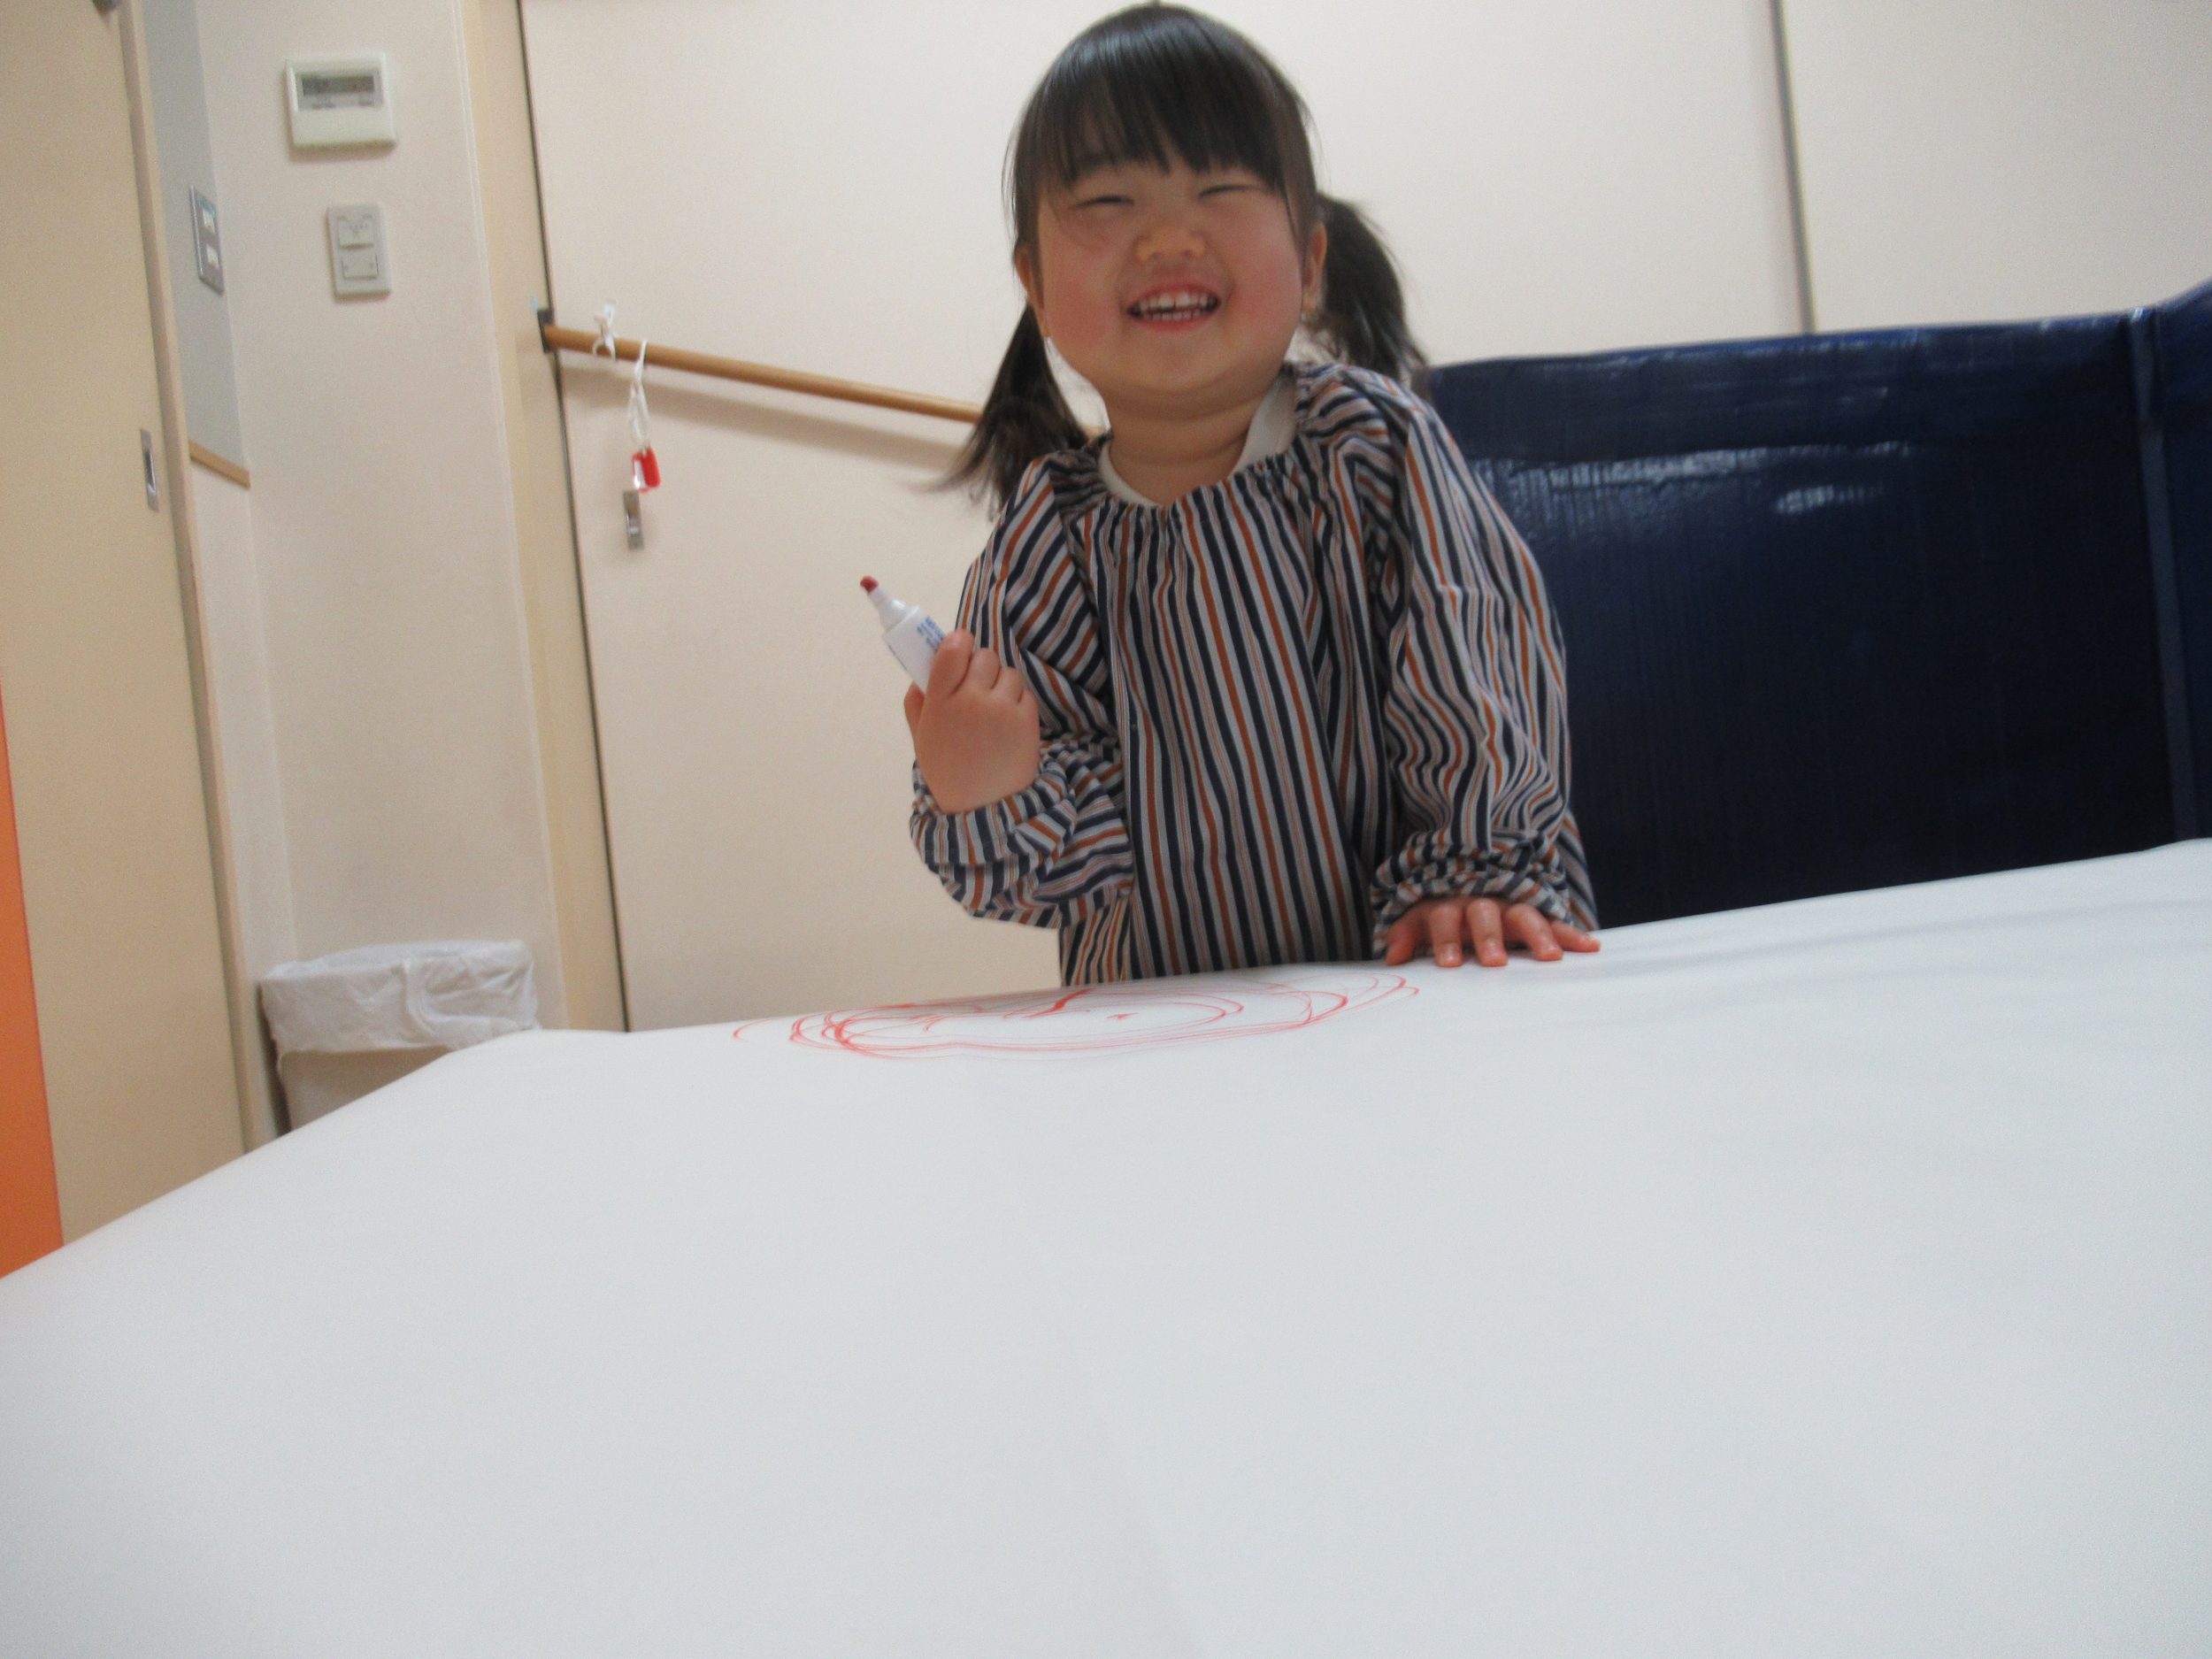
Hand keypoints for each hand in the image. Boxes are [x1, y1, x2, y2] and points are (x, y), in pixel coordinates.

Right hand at [903, 628, 1041, 812]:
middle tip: (977, 687)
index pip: (952, 649)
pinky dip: (1017, 703)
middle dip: (981, 666)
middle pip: (984, 656)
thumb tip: (924, 670)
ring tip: (994, 710)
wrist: (983, 808)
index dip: (959, 642)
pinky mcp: (1027, 719)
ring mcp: (1001, 709)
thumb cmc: (948, 771)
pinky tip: (1007, 725)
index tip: (960, 648)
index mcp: (940, 703)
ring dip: (1002, 684)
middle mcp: (971, 700)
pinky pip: (1024, 693)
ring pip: (1007, 672)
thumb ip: (917, 702)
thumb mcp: (922, 738)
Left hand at [1382, 895, 1599, 968]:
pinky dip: (1571, 933)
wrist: (1472, 887)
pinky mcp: (1535, 915)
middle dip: (1490, 937)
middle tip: (1494, 962)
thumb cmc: (1444, 917)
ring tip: (1550, 957)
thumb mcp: (1420, 921)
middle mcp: (1482, 902)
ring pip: (1524, 915)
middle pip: (1485, 914)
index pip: (1444, 918)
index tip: (1447, 965)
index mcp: (1450, 906)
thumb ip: (1406, 935)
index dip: (1445, 940)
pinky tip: (1589, 947)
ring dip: (1537, 935)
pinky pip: (1555, 922)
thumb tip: (1392, 958)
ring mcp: (1510, 907)